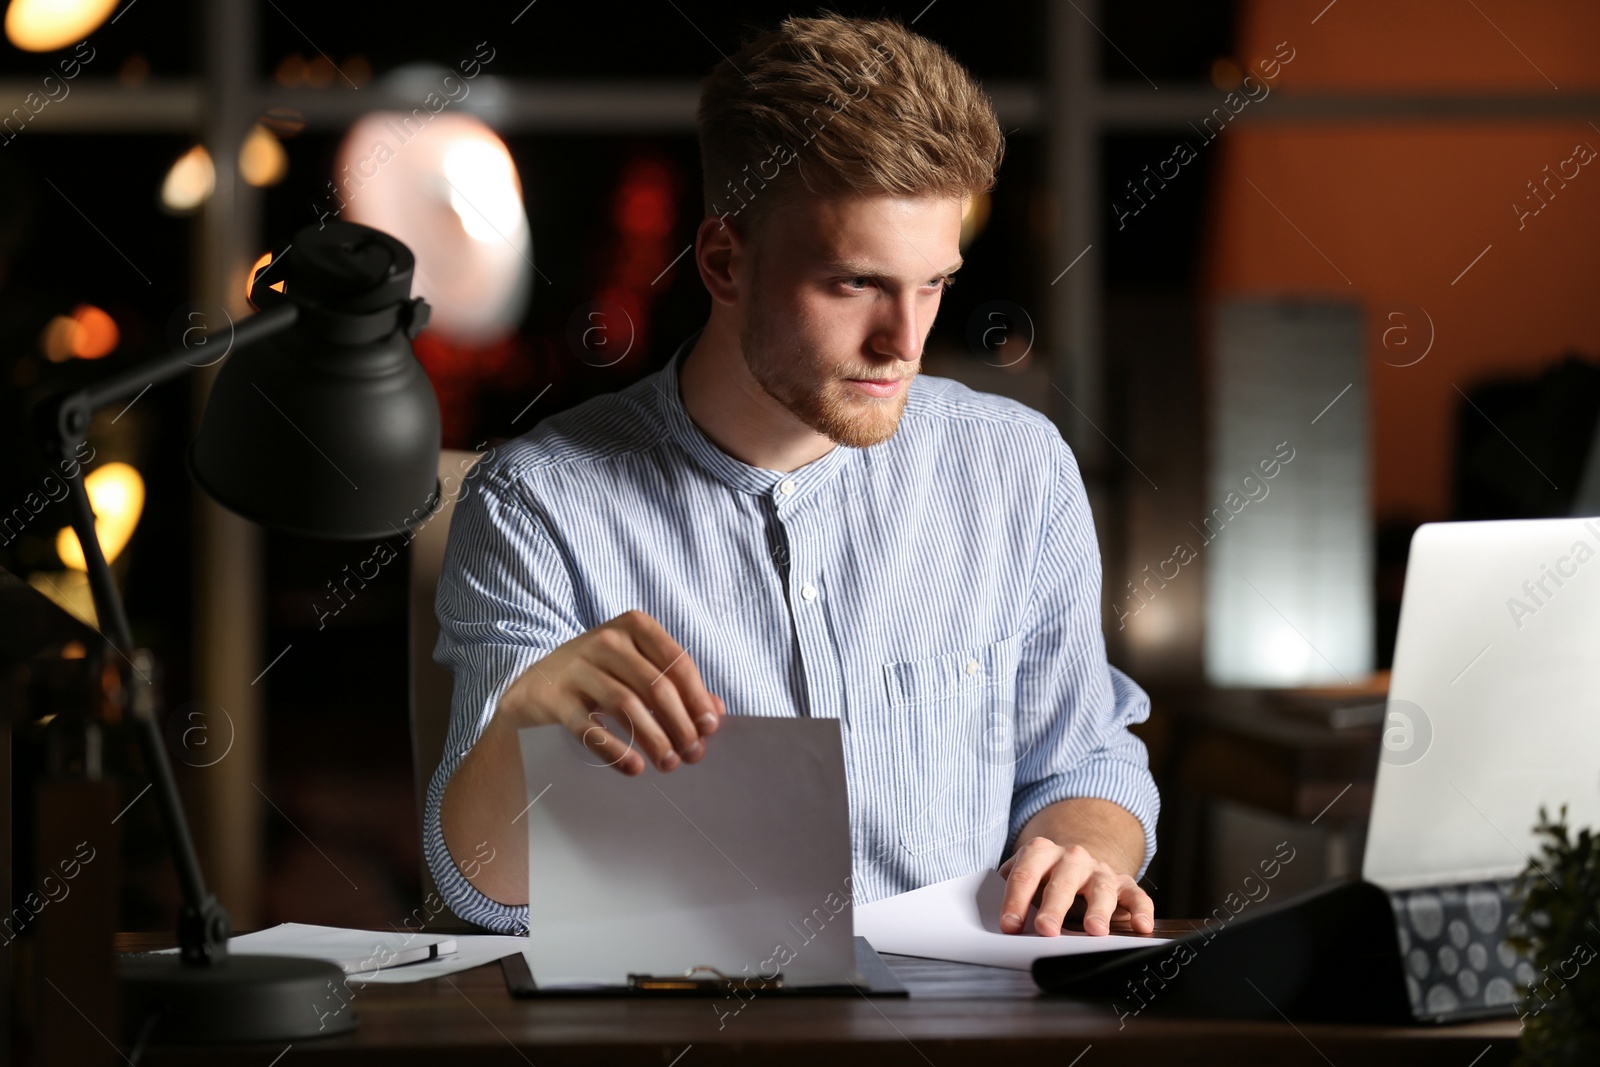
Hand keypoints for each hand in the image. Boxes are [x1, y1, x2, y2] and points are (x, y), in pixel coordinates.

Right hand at [498, 609, 723, 774]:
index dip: (698, 698)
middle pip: (656, 687)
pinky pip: (590, 727)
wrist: (532, 685)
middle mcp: (606, 640)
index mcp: (633, 626)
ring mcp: (577, 667)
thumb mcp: (636, 668)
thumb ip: (675, 685)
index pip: (677, 662)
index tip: (710, 728)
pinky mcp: (555, 697)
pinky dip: (615, 750)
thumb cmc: (598, 676)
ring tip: (668, 764)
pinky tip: (634, 767)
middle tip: (692, 754)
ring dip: (654, 740)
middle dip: (680, 725)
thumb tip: (715, 712)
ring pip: (627, 706)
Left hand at [997, 837, 1154, 936]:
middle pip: (1062, 881)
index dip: (1015, 900)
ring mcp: (1099, 870)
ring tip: (1094, 931)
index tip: (1009, 924)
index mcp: (1040, 852)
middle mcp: (1071, 858)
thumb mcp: (1023, 880)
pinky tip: (1142, 927)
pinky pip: (1136, 895)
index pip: (1025, 874)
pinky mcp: (1123, 884)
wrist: (1074, 862)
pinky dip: (1141, 910)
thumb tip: (998, 924)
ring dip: (1098, 909)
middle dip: (1054, 906)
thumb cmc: (1042, 878)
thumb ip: (1008, 895)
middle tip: (1046, 929)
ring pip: (1100, 887)